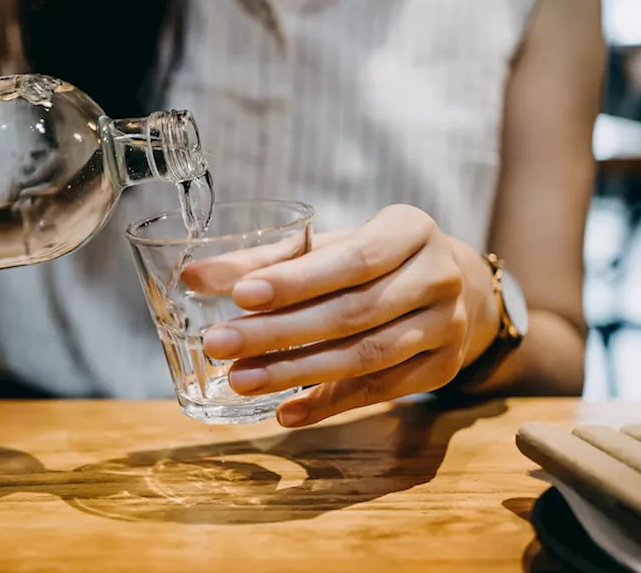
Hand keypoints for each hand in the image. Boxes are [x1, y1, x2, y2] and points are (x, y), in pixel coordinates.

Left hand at [200, 205, 498, 426]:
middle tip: (220, 344)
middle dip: (279, 332)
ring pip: (365, 357)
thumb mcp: (328, 247)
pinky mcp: (442, 368)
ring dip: (297, 372)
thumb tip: (193, 277)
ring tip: (241, 379)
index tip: (240, 295)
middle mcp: (439, 276)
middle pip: (352, 313)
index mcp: (411, 229)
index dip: (296, 281)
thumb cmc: (370, 260)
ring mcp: (448, 326)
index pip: (353, 259)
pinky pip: (379, 392)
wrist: (446, 286)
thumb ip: (264, 260)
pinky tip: (284, 411)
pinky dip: (328, 404)